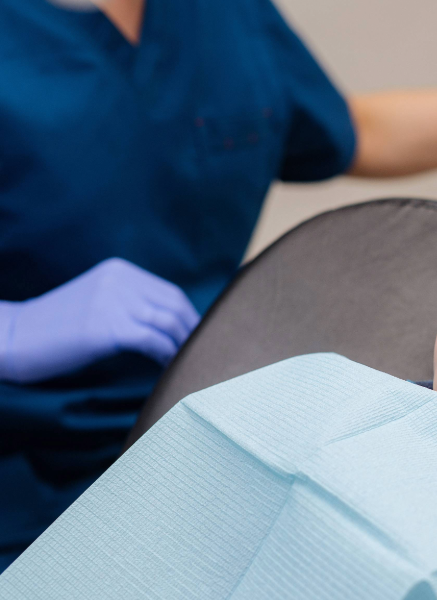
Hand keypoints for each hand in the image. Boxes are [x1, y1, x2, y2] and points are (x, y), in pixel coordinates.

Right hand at [0, 258, 200, 383]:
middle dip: (192, 332)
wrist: (12, 338)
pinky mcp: (107, 328)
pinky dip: (167, 356)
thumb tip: (171, 325)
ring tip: (187, 364)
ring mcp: (114, 302)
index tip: (196, 339)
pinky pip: (154, 342)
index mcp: (120, 271)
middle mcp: (120, 281)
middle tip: (200, 355)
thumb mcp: (97, 302)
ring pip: (169, 323)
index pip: (170, 293)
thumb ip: (130, 303)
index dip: (189, 318)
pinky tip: (168, 369)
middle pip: (176, 306)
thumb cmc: (55, 329)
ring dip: (184, 346)